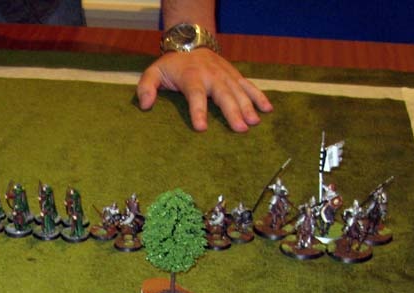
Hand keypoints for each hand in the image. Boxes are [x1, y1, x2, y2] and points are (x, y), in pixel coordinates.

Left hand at [136, 49, 271, 132]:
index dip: (198, 111)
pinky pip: (248, 85)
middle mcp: (211, 76)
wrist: (191, 43)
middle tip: (241, 128)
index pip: (195, 95)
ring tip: (255, 122)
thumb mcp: (153, 73)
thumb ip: (146, 87)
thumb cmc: (171, 65)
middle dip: (232, 112)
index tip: (202, 128)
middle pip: (223, 95)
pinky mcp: (234, 76)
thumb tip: (145, 105)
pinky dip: (259, 96)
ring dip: (248, 106)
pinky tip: (268, 109)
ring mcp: (225, 75)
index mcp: (191, 77)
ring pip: (238, 91)